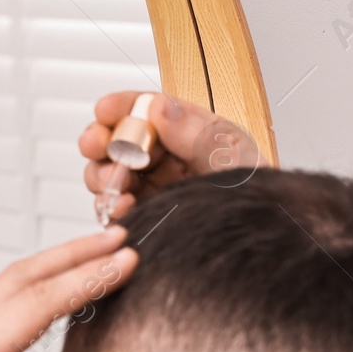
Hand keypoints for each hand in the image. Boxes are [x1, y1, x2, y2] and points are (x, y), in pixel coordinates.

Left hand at [0, 227, 137, 351]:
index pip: (30, 307)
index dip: (82, 280)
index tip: (129, 261)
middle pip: (17, 283)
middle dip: (72, 256)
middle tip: (126, 238)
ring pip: (9, 290)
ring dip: (57, 265)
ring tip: (104, 250)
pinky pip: (6, 310)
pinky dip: (42, 288)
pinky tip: (68, 291)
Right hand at [79, 91, 262, 220]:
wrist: (254, 245)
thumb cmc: (255, 201)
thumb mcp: (232, 158)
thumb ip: (195, 132)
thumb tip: (160, 107)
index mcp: (188, 135)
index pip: (149, 111)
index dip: (123, 106)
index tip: (105, 108)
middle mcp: (165, 160)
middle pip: (119, 141)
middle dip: (102, 140)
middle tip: (97, 144)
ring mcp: (151, 190)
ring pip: (109, 174)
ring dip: (103, 174)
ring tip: (114, 182)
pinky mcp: (142, 217)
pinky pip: (113, 208)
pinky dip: (109, 206)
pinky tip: (121, 205)